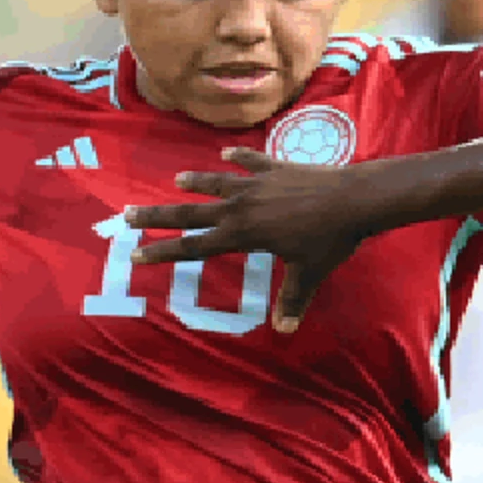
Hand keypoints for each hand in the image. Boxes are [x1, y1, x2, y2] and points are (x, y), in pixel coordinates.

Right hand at [124, 152, 375, 331]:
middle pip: (192, 212)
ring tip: (178, 180)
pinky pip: (251, 161)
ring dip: (196, 182)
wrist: (353, 198)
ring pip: (217, 182)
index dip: (165, 252)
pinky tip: (226, 151)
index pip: (196, 247)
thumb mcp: (310, 274)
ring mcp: (257, 183)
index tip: (138, 254)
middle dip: (159, 215)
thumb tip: (285, 330)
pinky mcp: (276, 167)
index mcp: (244, 233)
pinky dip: (238, 156)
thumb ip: (293, 300)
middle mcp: (242, 206)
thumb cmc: (330, 239)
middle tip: (128, 214)